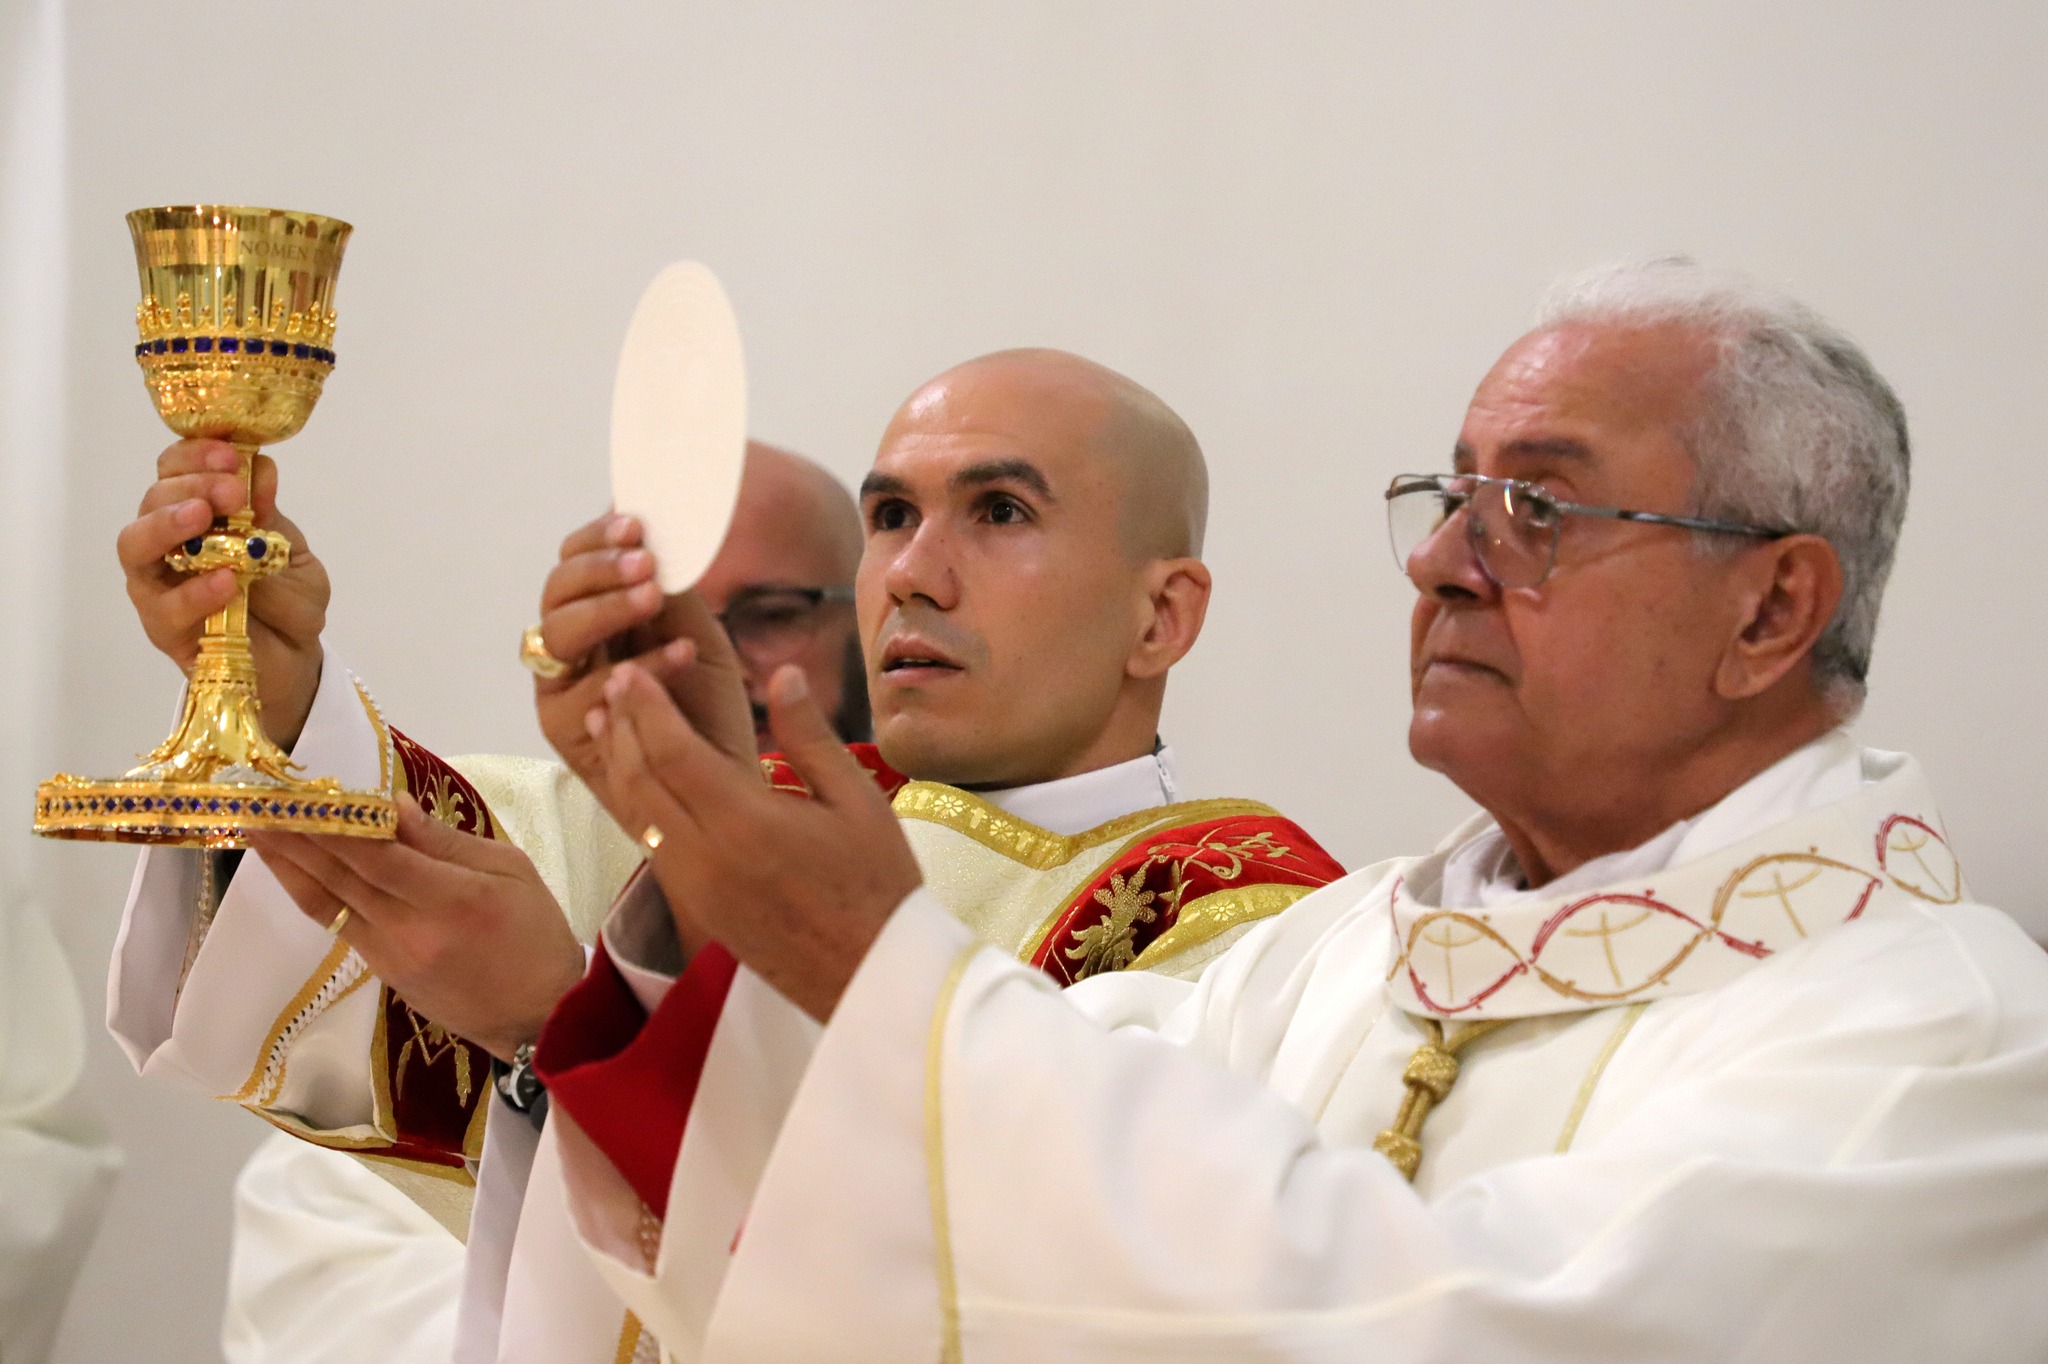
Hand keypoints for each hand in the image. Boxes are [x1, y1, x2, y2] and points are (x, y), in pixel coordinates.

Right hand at [118, 438, 327, 747]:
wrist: (296, 658)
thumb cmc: (288, 600)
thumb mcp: (291, 552)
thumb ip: (271, 517)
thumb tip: (260, 470)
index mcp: (199, 514)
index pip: (177, 470)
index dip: (197, 455)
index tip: (232, 453)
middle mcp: (168, 542)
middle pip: (153, 499)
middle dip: (191, 485)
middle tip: (231, 490)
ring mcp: (159, 584)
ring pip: (136, 544)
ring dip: (168, 524)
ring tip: (204, 517)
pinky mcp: (163, 627)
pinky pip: (164, 606)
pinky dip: (193, 590)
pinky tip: (226, 579)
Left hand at [247, 794, 584, 1062]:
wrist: (541, 1016)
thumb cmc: (537, 933)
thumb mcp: (511, 870)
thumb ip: (447, 841)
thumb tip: (393, 806)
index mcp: (453, 899)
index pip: (377, 855)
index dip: (333, 825)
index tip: (299, 793)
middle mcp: (411, 930)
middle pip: (340, 878)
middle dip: (294, 838)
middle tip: (255, 804)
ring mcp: (391, 957)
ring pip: (328, 905)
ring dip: (288, 867)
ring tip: (256, 833)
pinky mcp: (383, 975)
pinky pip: (340, 926)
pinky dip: (314, 894)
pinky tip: (299, 872)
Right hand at [533, 513, 755, 824]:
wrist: (719, 782)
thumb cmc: (707, 710)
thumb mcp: (702, 638)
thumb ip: (676, 594)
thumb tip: (661, 531)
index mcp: (597, 614)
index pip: (574, 562)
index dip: (597, 540)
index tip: (637, 526)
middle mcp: (570, 647)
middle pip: (555, 593)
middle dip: (598, 571)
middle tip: (645, 564)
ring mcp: (561, 688)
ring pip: (557, 634)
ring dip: (607, 610)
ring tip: (654, 600)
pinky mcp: (564, 729)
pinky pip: (587, 691)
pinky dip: (636, 669)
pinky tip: (680, 655)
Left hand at [594, 661, 920, 1022]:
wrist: (869, 975)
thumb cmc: (876, 883)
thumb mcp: (858, 800)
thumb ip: (810, 735)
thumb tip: (781, 673)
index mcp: (746, 822)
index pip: (674, 750)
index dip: (646, 706)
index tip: (631, 671)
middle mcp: (705, 855)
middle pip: (642, 778)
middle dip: (622, 726)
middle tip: (612, 683)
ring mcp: (694, 885)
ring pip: (636, 812)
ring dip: (618, 762)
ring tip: (607, 722)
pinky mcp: (695, 906)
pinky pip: (649, 842)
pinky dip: (634, 801)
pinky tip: (637, 779)